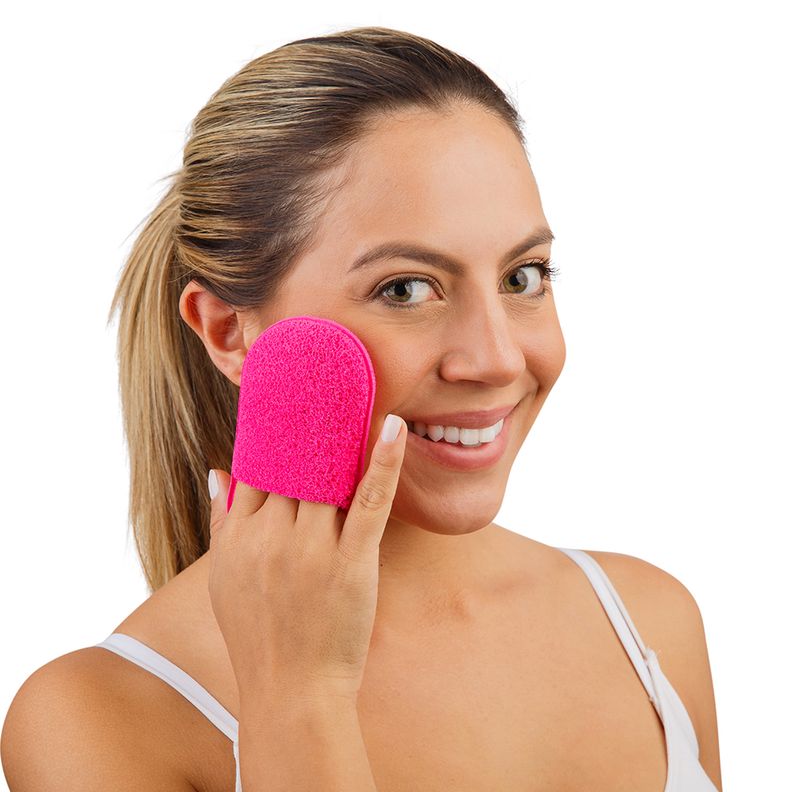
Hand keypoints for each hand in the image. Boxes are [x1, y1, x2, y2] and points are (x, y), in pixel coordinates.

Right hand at [206, 414, 406, 705]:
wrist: (291, 690)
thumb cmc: (257, 635)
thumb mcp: (223, 579)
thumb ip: (220, 520)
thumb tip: (218, 471)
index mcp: (239, 537)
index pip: (257, 466)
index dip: (274, 431)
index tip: (288, 397)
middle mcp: (271, 536)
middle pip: (292, 463)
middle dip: (308, 423)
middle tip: (327, 379)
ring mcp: (312, 549)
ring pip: (328, 475)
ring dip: (343, 433)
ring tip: (357, 391)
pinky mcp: (350, 562)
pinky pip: (369, 502)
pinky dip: (383, 462)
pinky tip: (394, 427)